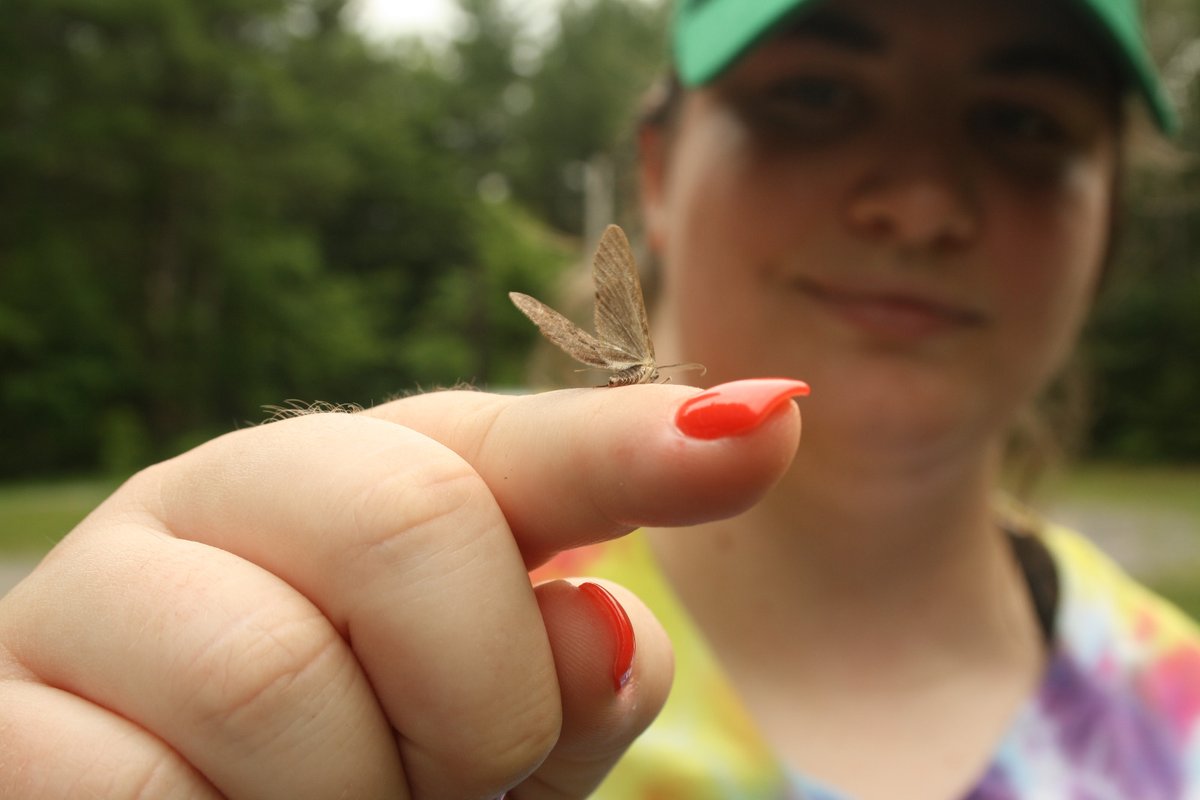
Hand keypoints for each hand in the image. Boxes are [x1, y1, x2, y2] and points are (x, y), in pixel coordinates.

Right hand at [0, 380, 803, 798]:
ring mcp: (105, 590)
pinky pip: (145, 788)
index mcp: (371, 484)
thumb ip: (560, 682)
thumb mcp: (485, 738)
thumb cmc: (349, 771)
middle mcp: (237, 498)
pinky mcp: (11, 707)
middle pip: (410, 520)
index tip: (771, 425)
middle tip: (448, 776)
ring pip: (277, 673)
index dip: (639, 440)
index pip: (517, 445)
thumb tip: (615, 621)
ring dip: (352, 796)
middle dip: (475, 697)